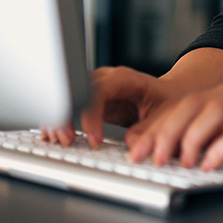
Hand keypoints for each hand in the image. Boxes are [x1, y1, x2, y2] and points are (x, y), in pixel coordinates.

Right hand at [42, 66, 180, 147]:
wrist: (169, 95)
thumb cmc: (168, 100)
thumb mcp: (166, 115)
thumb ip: (149, 128)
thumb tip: (132, 144)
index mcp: (124, 78)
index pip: (99, 91)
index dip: (92, 115)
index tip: (94, 139)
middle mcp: (106, 80)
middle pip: (77, 91)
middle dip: (67, 115)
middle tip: (66, 140)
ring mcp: (96, 89)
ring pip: (68, 97)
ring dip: (59, 118)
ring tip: (58, 140)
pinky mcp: (90, 102)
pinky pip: (70, 107)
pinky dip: (60, 121)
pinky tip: (53, 135)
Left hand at [125, 83, 222, 169]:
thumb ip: (205, 135)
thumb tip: (166, 150)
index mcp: (222, 95)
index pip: (179, 106)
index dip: (154, 128)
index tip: (136, 151)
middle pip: (191, 105)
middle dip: (165, 132)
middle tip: (151, 158)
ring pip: (212, 112)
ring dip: (191, 138)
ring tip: (181, 162)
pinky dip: (221, 148)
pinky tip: (210, 164)